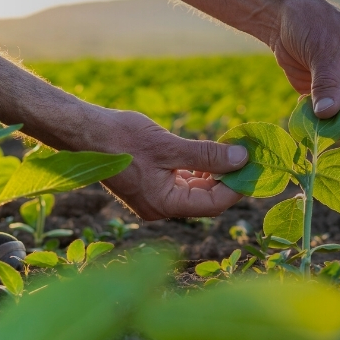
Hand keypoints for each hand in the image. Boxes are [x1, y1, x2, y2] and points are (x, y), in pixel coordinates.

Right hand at [88, 109, 248, 220]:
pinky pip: (182, 181)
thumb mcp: (169, 146)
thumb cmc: (121, 139)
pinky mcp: (151, 183)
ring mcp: (155, 197)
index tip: (255, 167)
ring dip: (215, 172)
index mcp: (163, 205)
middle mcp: (160, 207)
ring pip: (195, 189)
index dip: (237, 186)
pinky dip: (199, 169)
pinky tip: (212, 153)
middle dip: (229, 179)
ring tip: (236, 152)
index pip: (212, 204)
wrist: (84, 132)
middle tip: (250, 157)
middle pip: (206, 199)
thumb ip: (206, 155)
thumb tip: (241, 158)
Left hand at [270, 0, 339, 138]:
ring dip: (337, 126)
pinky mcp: (335, 97)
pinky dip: (323, 122)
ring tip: (314, 117)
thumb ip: (327, 83)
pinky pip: (335, 119)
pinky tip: (306, 109)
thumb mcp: (322, 50)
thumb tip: (328, 114)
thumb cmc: (311, 23)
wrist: (285, 22)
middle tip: (326, 122)